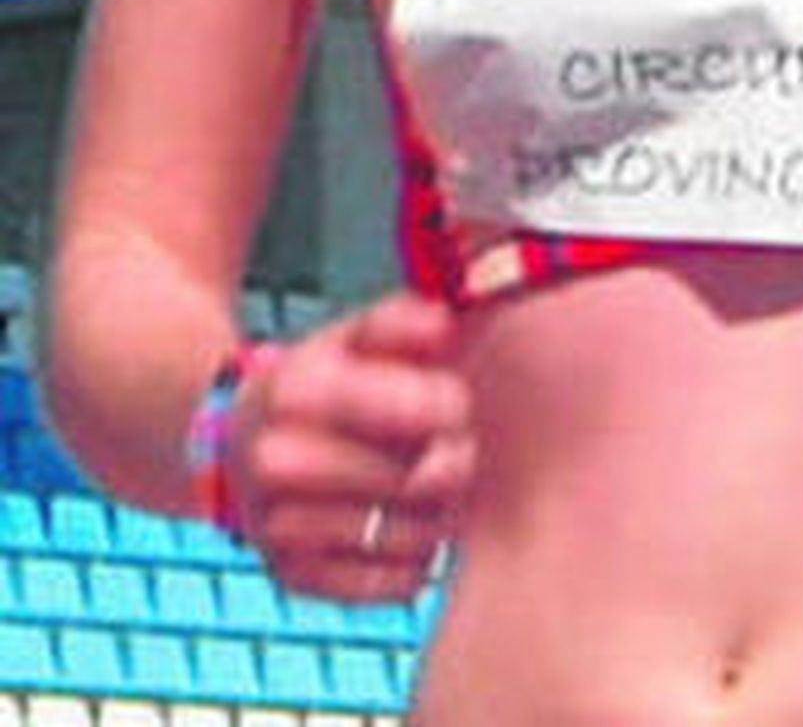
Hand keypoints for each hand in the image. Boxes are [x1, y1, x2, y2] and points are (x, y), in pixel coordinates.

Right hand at [225, 291, 475, 599]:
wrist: (242, 443)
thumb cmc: (325, 380)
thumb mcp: (357, 336)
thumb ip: (405, 322)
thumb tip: (447, 327)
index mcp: (296, 388)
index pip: (420, 408)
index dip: (453, 406)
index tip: (458, 402)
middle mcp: (278, 461)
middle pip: (425, 479)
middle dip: (456, 463)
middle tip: (457, 449)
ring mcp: (280, 528)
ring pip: (419, 536)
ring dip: (441, 514)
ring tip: (430, 487)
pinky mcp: (297, 579)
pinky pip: (402, 583)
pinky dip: (419, 559)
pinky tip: (402, 525)